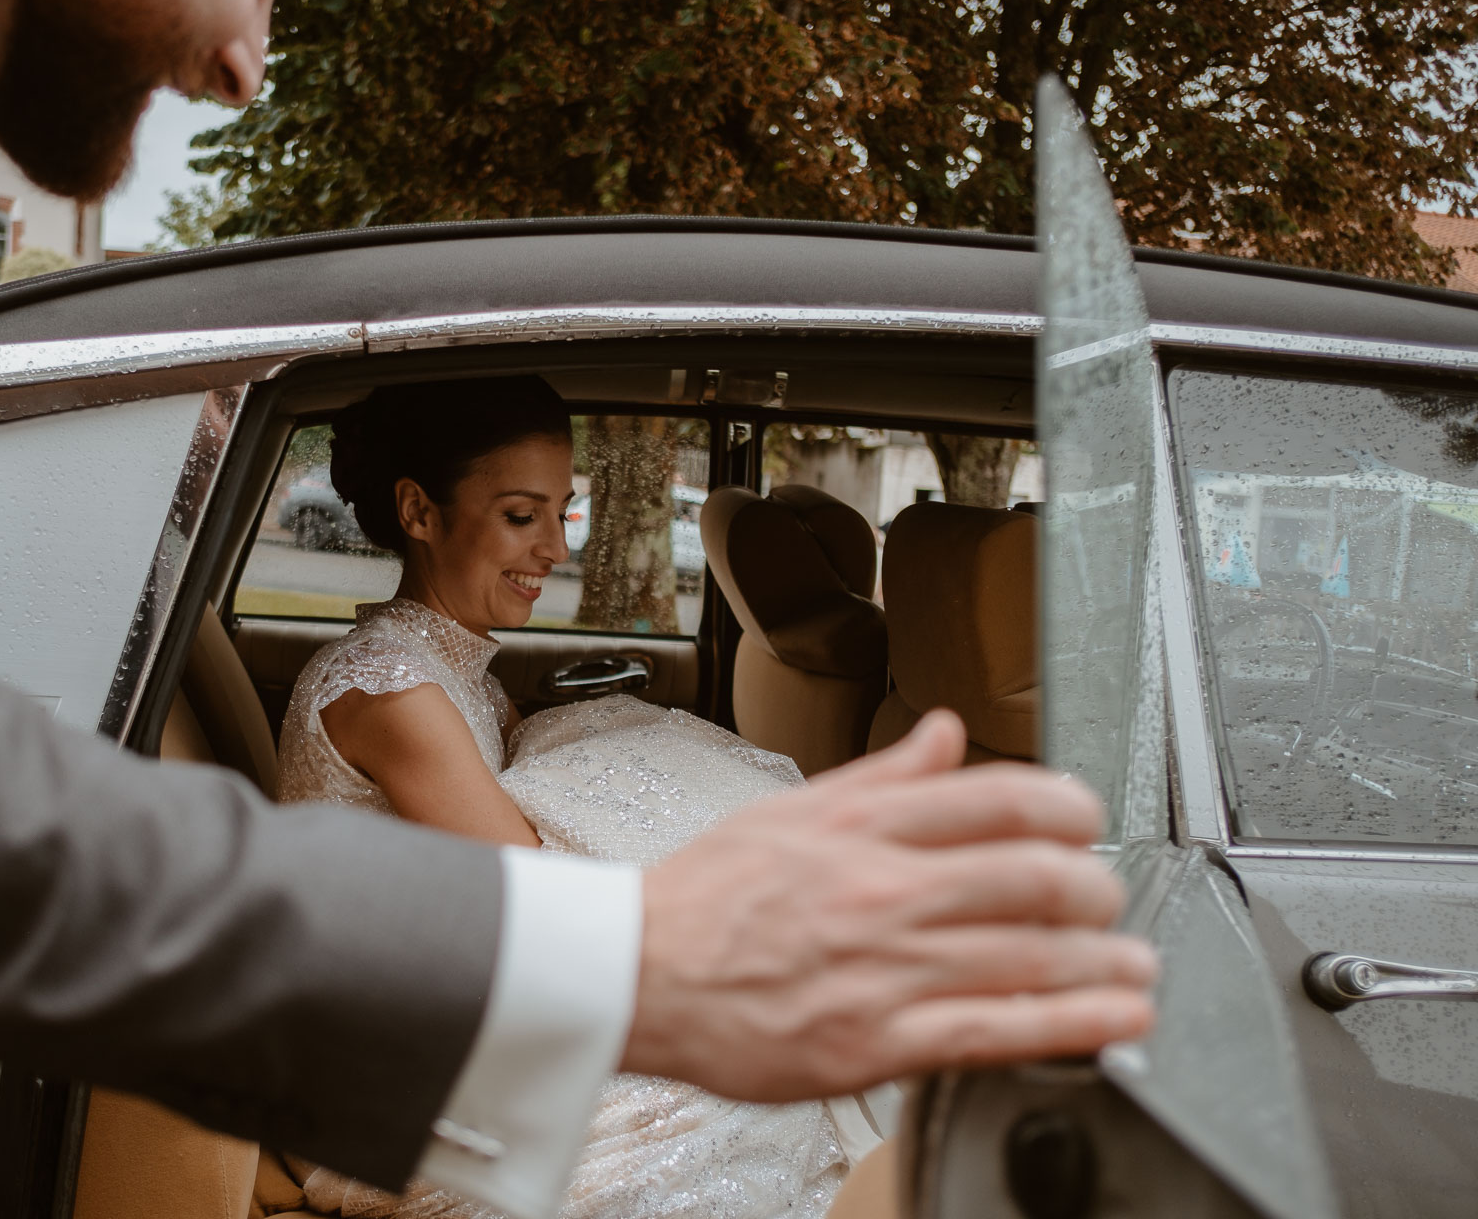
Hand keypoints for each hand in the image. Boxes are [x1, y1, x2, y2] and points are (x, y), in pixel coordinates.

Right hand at [621, 709, 1156, 1101]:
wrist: (637, 973)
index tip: (1088, 821)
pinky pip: (998, 1029)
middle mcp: (885, 889)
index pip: (999, 798)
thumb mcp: (790, 810)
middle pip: (1034, 876)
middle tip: (1109, 899)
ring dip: (1106, 960)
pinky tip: (1115, 1018)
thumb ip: (883, 777)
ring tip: (1136, 965)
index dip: (1069, 807)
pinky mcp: (880, 1040)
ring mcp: (887, 967)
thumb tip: (948, 733)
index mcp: (863, 826)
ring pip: (1032, 955)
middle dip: (1096, 888)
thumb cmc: (704, 898)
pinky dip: (1073, 1023)